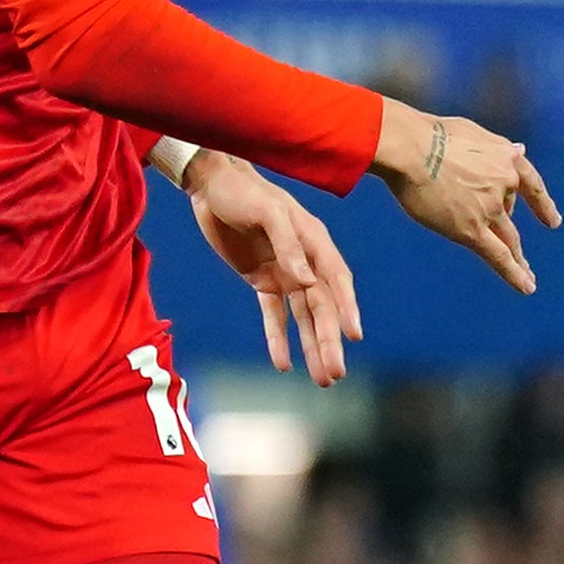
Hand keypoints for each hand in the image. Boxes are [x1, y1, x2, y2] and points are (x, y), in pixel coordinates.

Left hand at [184, 149, 364, 384]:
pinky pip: (273, 314)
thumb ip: (288, 245)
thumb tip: (308, 282)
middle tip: (334, 375)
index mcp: (314, 241)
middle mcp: (305, 260)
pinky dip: (278, 338)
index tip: (352, 337)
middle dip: (329, 341)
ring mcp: (285, 272)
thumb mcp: (267, 212)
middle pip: (322, 307)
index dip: (346, 309)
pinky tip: (283, 363)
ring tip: (322, 379)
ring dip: (312, 346)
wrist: (210, 184)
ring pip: (302, 317)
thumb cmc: (243, 191)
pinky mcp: (261, 279)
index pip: (336, 281)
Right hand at [370, 98, 561, 293]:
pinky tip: (527, 287)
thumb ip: (496, 146)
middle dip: (513, 235)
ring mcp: (490, 208)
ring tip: (528, 278)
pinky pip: (498, 256)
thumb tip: (521, 150)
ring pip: (509, 240)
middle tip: (521, 256)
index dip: (542, 205)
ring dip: (519, 260)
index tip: (553, 221)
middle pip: (509, 213)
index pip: (531, 184)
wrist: (411, 148)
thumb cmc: (429, 134)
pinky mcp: (472, 230)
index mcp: (506, 157)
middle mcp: (504, 183)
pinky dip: (514, 273)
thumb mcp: (472, 132)